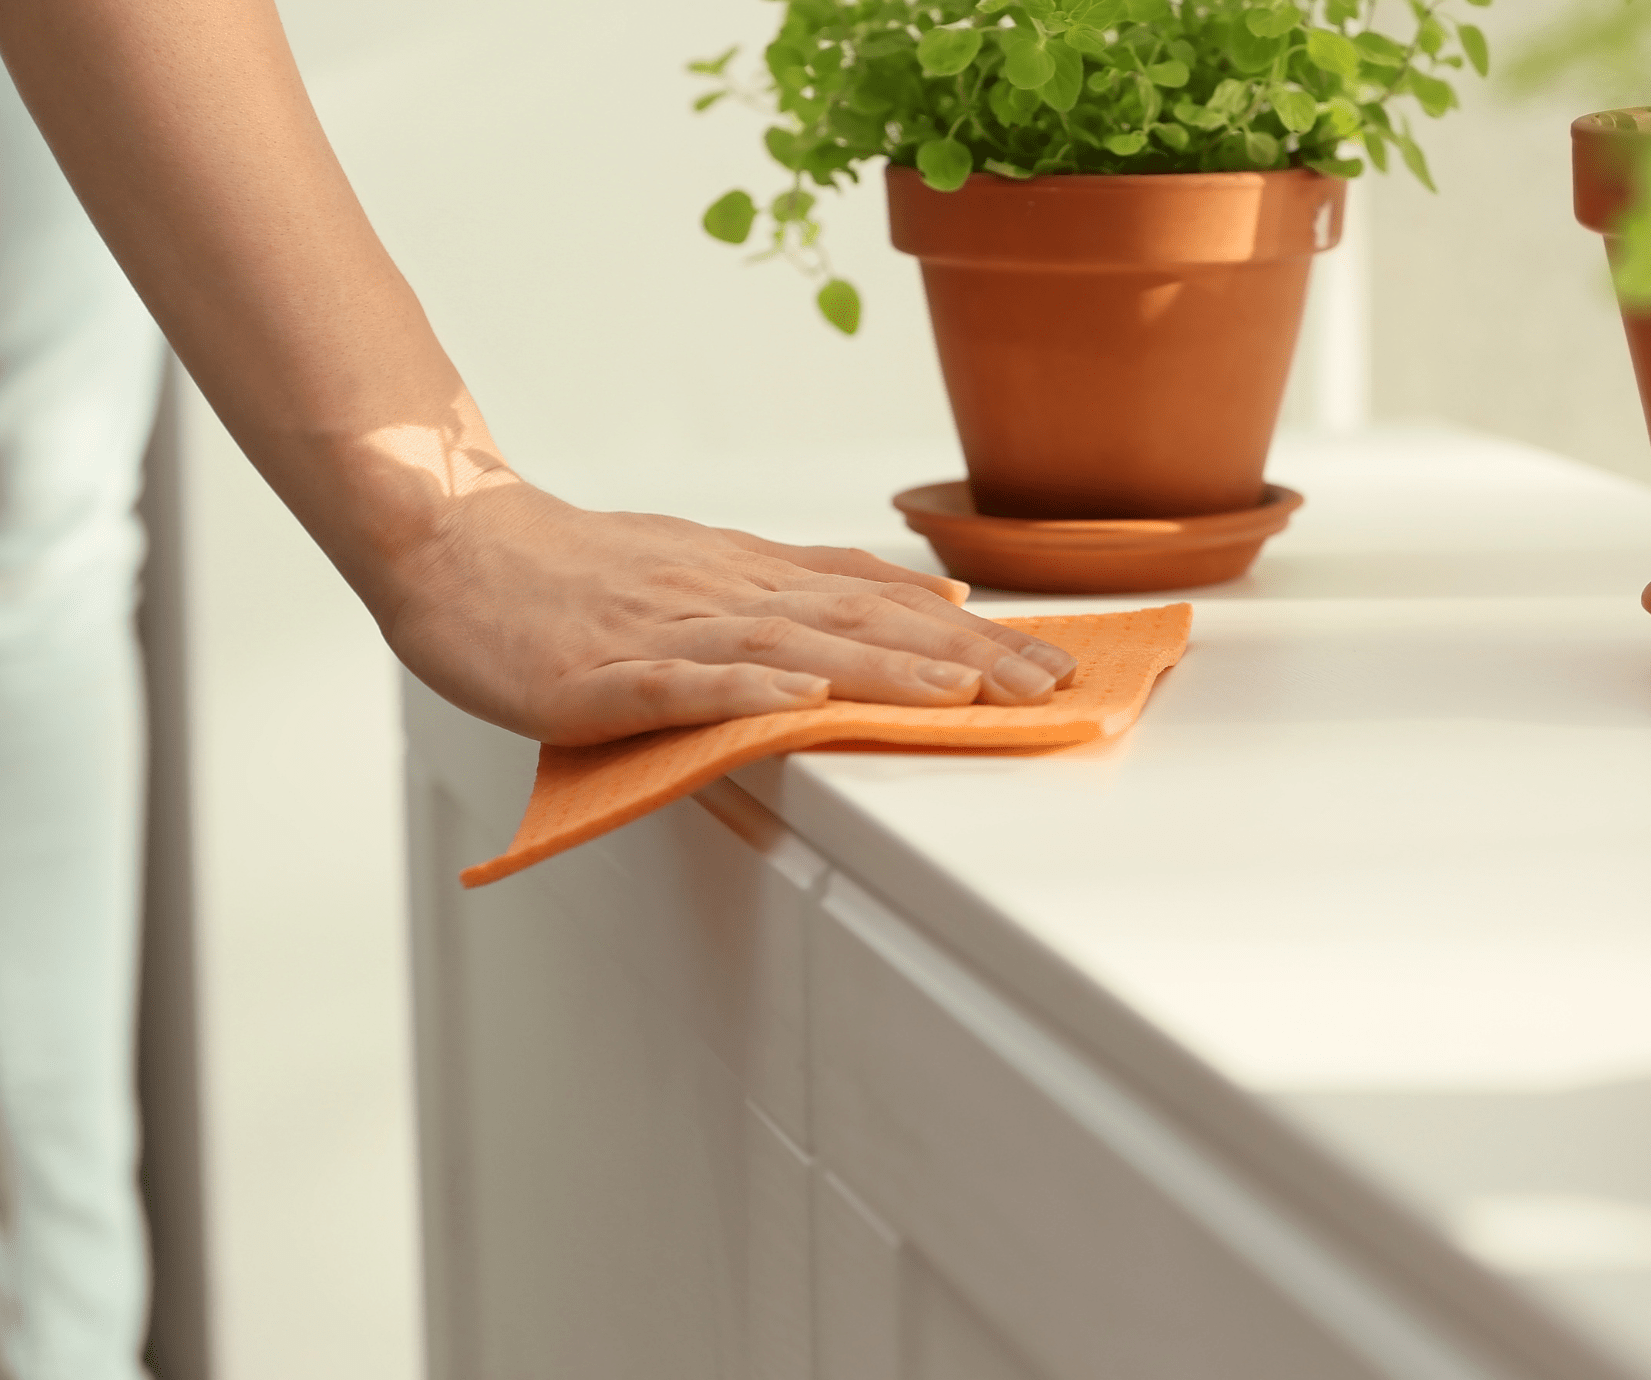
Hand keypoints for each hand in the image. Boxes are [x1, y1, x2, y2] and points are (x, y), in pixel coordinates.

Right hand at [380, 482, 1077, 744]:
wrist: (455, 543)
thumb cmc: (581, 569)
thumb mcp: (715, 562)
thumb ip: (816, 582)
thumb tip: (931, 597)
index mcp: (751, 573)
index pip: (881, 599)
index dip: (974, 634)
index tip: (1055, 662)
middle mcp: (722, 593)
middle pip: (858, 622)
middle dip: (961, 661)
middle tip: (1047, 688)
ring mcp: (661, 631)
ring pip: (785, 648)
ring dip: (879, 670)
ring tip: (958, 695)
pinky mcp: (596, 674)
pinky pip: (676, 684)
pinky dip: (743, 693)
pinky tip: (801, 704)